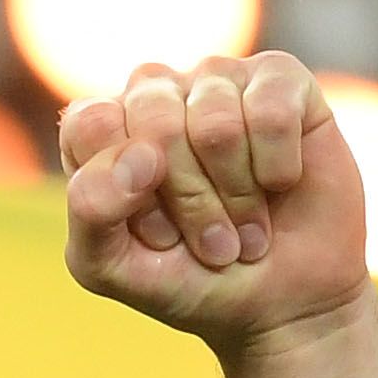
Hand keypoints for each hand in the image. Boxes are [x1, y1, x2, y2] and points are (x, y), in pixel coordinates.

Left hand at [55, 51, 372, 344]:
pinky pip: (272, 110)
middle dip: (190, 200)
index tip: (157, 237)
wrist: (285, 299)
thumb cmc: (190, 279)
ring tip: (247, 225)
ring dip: (238, 193)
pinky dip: (279, 167)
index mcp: (99, 128)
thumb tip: (139, 152)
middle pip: (155, 119)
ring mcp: (217, 80)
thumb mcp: (112, 267)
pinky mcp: (281, 78)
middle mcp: (153, 93)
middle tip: (213, 241)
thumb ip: (92, 212)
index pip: (92, 124)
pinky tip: (281, 183)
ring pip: (216, 120)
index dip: (127, 191)